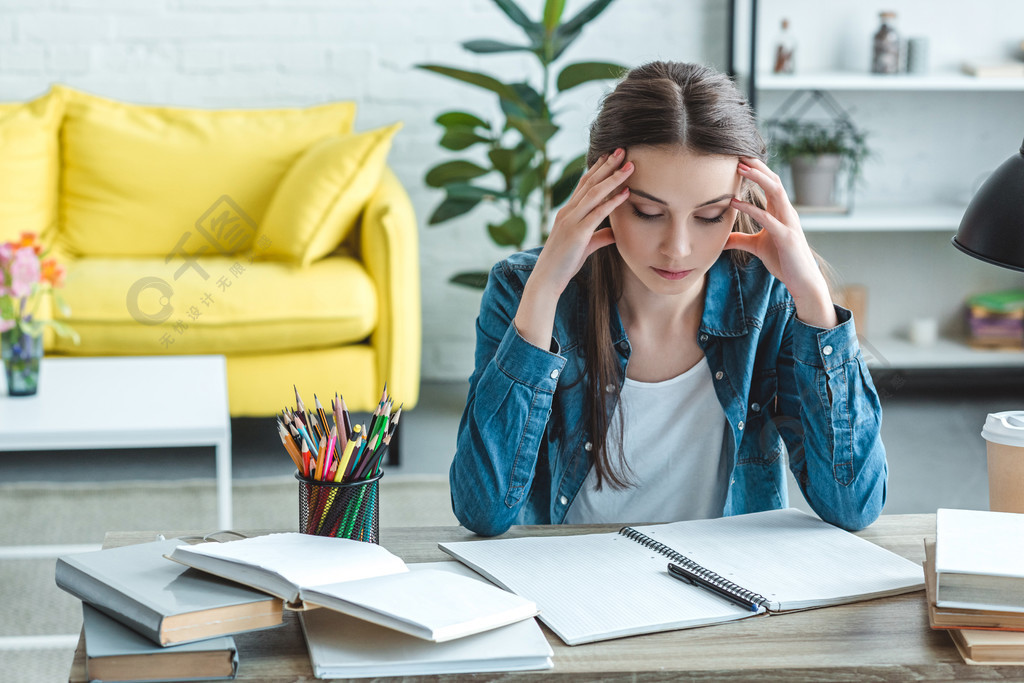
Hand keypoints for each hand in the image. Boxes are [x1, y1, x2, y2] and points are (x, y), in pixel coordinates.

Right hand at [531, 148, 632, 293]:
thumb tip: (615, 232)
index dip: (597, 169)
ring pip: (594, 192)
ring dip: (613, 177)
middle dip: (606, 165)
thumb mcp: (584, 247)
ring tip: (629, 165)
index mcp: (567, 212)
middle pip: (589, 182)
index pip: (583, 185)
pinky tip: (625, 192)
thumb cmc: (563, 264)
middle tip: (621, 150)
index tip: (610, 157)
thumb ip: (600, 236)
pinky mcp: (577, 232)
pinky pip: (597, 212)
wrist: (547, 279)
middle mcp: (568, 212)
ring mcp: (571, 220)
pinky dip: (612, 201)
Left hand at [725, 157, 837, 328]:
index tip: (738, 157)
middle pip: (773, 180)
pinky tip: (735, 203)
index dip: (756, 169)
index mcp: (780, 211)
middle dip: (757, 165)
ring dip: (758, 178)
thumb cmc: (783, 261)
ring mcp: (788, 223)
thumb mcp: (757, 246)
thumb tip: (721, 237)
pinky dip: (750, 209)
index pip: (770, 182)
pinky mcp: (786, 237)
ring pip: (775, 192)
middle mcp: (786, 212)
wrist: (802, 281)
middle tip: (738, 152)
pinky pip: (767, 218)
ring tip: (740, 167)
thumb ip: (740, 239)